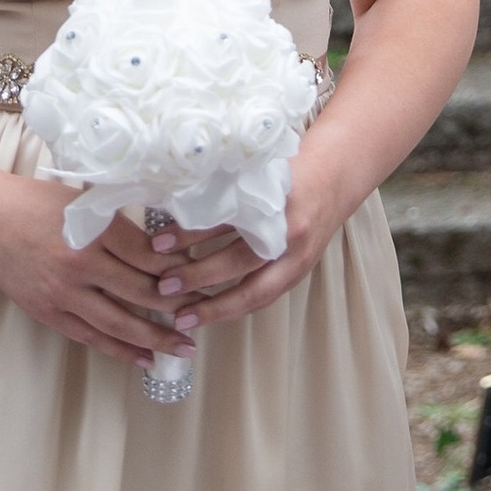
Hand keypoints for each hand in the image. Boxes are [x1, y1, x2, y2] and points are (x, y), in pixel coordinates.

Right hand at [0, 180, 199, 368]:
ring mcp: (64, 293)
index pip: (150, 256)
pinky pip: (93, 338)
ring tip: (186, 348)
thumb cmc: (37, 203)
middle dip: (179, 306)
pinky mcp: (49, 313)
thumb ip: (121, 224)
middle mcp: (81, 264)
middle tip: (205, 312)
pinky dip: (122, 351)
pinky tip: (146, 359)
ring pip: (121, 323)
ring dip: (158, 338)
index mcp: (95, 229)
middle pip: (142, 291)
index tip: (203, 276)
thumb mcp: (85, 202)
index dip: (180, 269)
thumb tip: (167, 247)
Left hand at [147, 159, 342, 330]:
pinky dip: (235, 308)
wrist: (333, 181)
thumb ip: (224, 191)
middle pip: (240, 262)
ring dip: (215, 307)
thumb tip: (171, 208)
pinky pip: (264, 298)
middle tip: (163, 286)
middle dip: (198, 276)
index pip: (227, 222)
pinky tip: (208, 314)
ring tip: (181, 316)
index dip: (191, 234)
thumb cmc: (286, 173)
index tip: (157, 244)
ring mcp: (298, 258)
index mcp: (275, 201)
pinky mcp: (298, 274)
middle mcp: (289, 233)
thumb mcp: (255, 173)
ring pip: (254, 291)